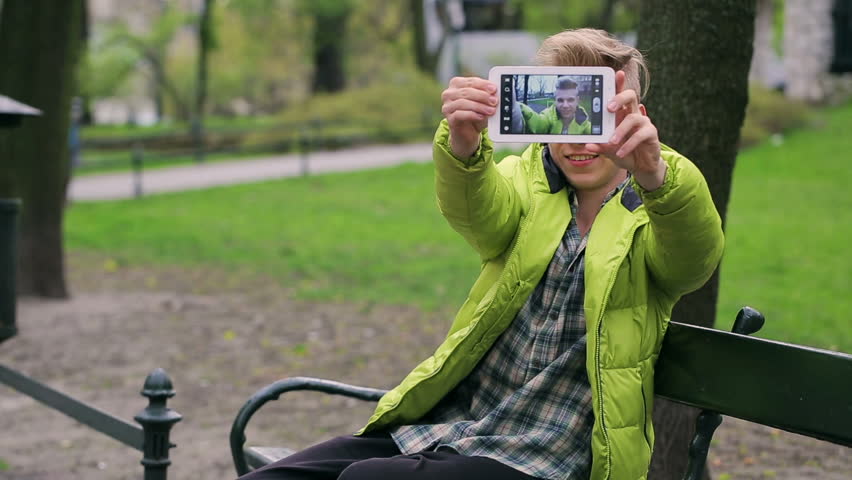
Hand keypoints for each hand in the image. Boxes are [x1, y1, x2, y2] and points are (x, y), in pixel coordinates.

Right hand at [441, 77, 497, 158]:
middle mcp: (449, 93)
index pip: (471, 81)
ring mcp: (447, 106)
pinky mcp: (449, 119)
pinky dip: (472, 115)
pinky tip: (481, 116)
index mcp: (457, 84)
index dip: (483, 85)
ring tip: (491, 111)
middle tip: (494, 101)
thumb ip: (487, 96)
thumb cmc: (476, 114)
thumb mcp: (483, 103)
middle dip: (482, 96)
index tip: (494, 89)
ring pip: (462, 102)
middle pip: (466, 91)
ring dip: (479, 106)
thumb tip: (495, 94)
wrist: (468, 132)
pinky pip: (459, 115)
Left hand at [586, 71, 665, 190]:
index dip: (619, 83)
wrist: (641, 166)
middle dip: (620, 97)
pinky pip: (640, 135)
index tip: (617, 73)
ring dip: (621, 130)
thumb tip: (588, 145)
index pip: (620, 95)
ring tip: (612, 142)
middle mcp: (633, 114)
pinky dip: (629, 144)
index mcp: (621, 114)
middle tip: (609, 108)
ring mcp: (643, 122)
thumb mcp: (609, 151)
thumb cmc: (624, 153)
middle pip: (630, 96)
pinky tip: (621, 152)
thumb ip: (600, 146)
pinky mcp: (651, 133)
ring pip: (633, 118)